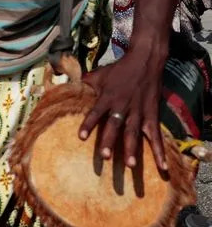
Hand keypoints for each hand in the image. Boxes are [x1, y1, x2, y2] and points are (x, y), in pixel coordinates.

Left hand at [79, 50, 167, 169]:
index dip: (89, 124)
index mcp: (108, 97)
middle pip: (115, 125)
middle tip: (105, 157)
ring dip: (132, 149)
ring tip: (129, 165)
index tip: (81, 137)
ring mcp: (139, 111)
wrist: (145, 60)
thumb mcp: (99, 75)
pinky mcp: (152, 115)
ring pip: (134, 132)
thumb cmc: (118, 69)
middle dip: (110, 141)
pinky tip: (162, 166)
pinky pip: (156, 135)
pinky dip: (159, 151)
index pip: (96, 112)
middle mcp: (123, 106)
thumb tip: (65, 86)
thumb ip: (84, 84)